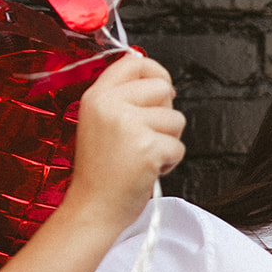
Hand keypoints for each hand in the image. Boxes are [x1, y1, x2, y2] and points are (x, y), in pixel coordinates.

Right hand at [64, 54, 185, 232]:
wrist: (92, 208)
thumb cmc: (100, 173)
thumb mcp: (99, 124)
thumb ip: (122, 100)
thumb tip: (159, 82)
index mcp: (96, 97)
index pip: (134, 63)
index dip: (156, 72)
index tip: (163, 89)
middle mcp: (110, 105)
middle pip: (163, 88)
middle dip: (165, 114)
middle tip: (146, 137)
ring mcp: (129, 125)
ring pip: (176, 119)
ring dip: (168, 141)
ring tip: (143, 157)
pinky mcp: (148, 147)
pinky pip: (179, 147)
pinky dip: (170, 162)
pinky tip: (147, 170)